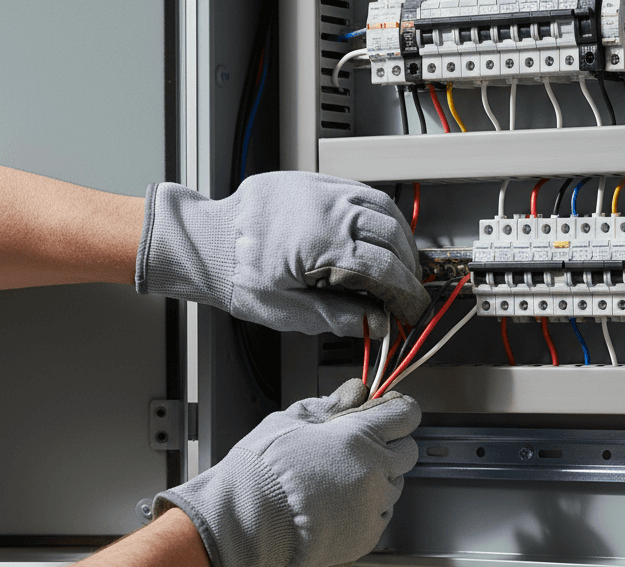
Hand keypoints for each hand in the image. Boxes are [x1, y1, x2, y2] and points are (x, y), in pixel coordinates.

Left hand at [136, 172, 428, 336]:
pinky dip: (383, 218)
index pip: (386, 270)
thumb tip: (379, 325)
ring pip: (386, 211)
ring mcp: (325, 191)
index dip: (407, 295)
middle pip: (394, 237)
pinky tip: (381, 238)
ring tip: (400, 266)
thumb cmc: (240, 276)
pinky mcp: (318, 183)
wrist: (211, 242)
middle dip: (409, 269)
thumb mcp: (290, 312)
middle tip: (407, 294)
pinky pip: (365, 194)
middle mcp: (329, 211)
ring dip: (402, 240)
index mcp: (323, 245)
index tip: (413, 311)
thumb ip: (340, 317)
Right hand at [153, 379, 420, 566]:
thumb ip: (332, 405)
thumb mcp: (293, 419)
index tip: (390, 411)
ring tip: (338, 482)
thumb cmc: (263, 469)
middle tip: (359, 449)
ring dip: (377, 479)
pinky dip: (367, 508)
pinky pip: (380, 515)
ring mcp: (373, 506)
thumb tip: (354, 393)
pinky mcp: (367, 535)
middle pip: (408, 451)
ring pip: (394, 485)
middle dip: (390, 445)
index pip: (406, 414)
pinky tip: (338, 505)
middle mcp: (375, 471)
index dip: (398, 410)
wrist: (248, 519)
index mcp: (360, 436)